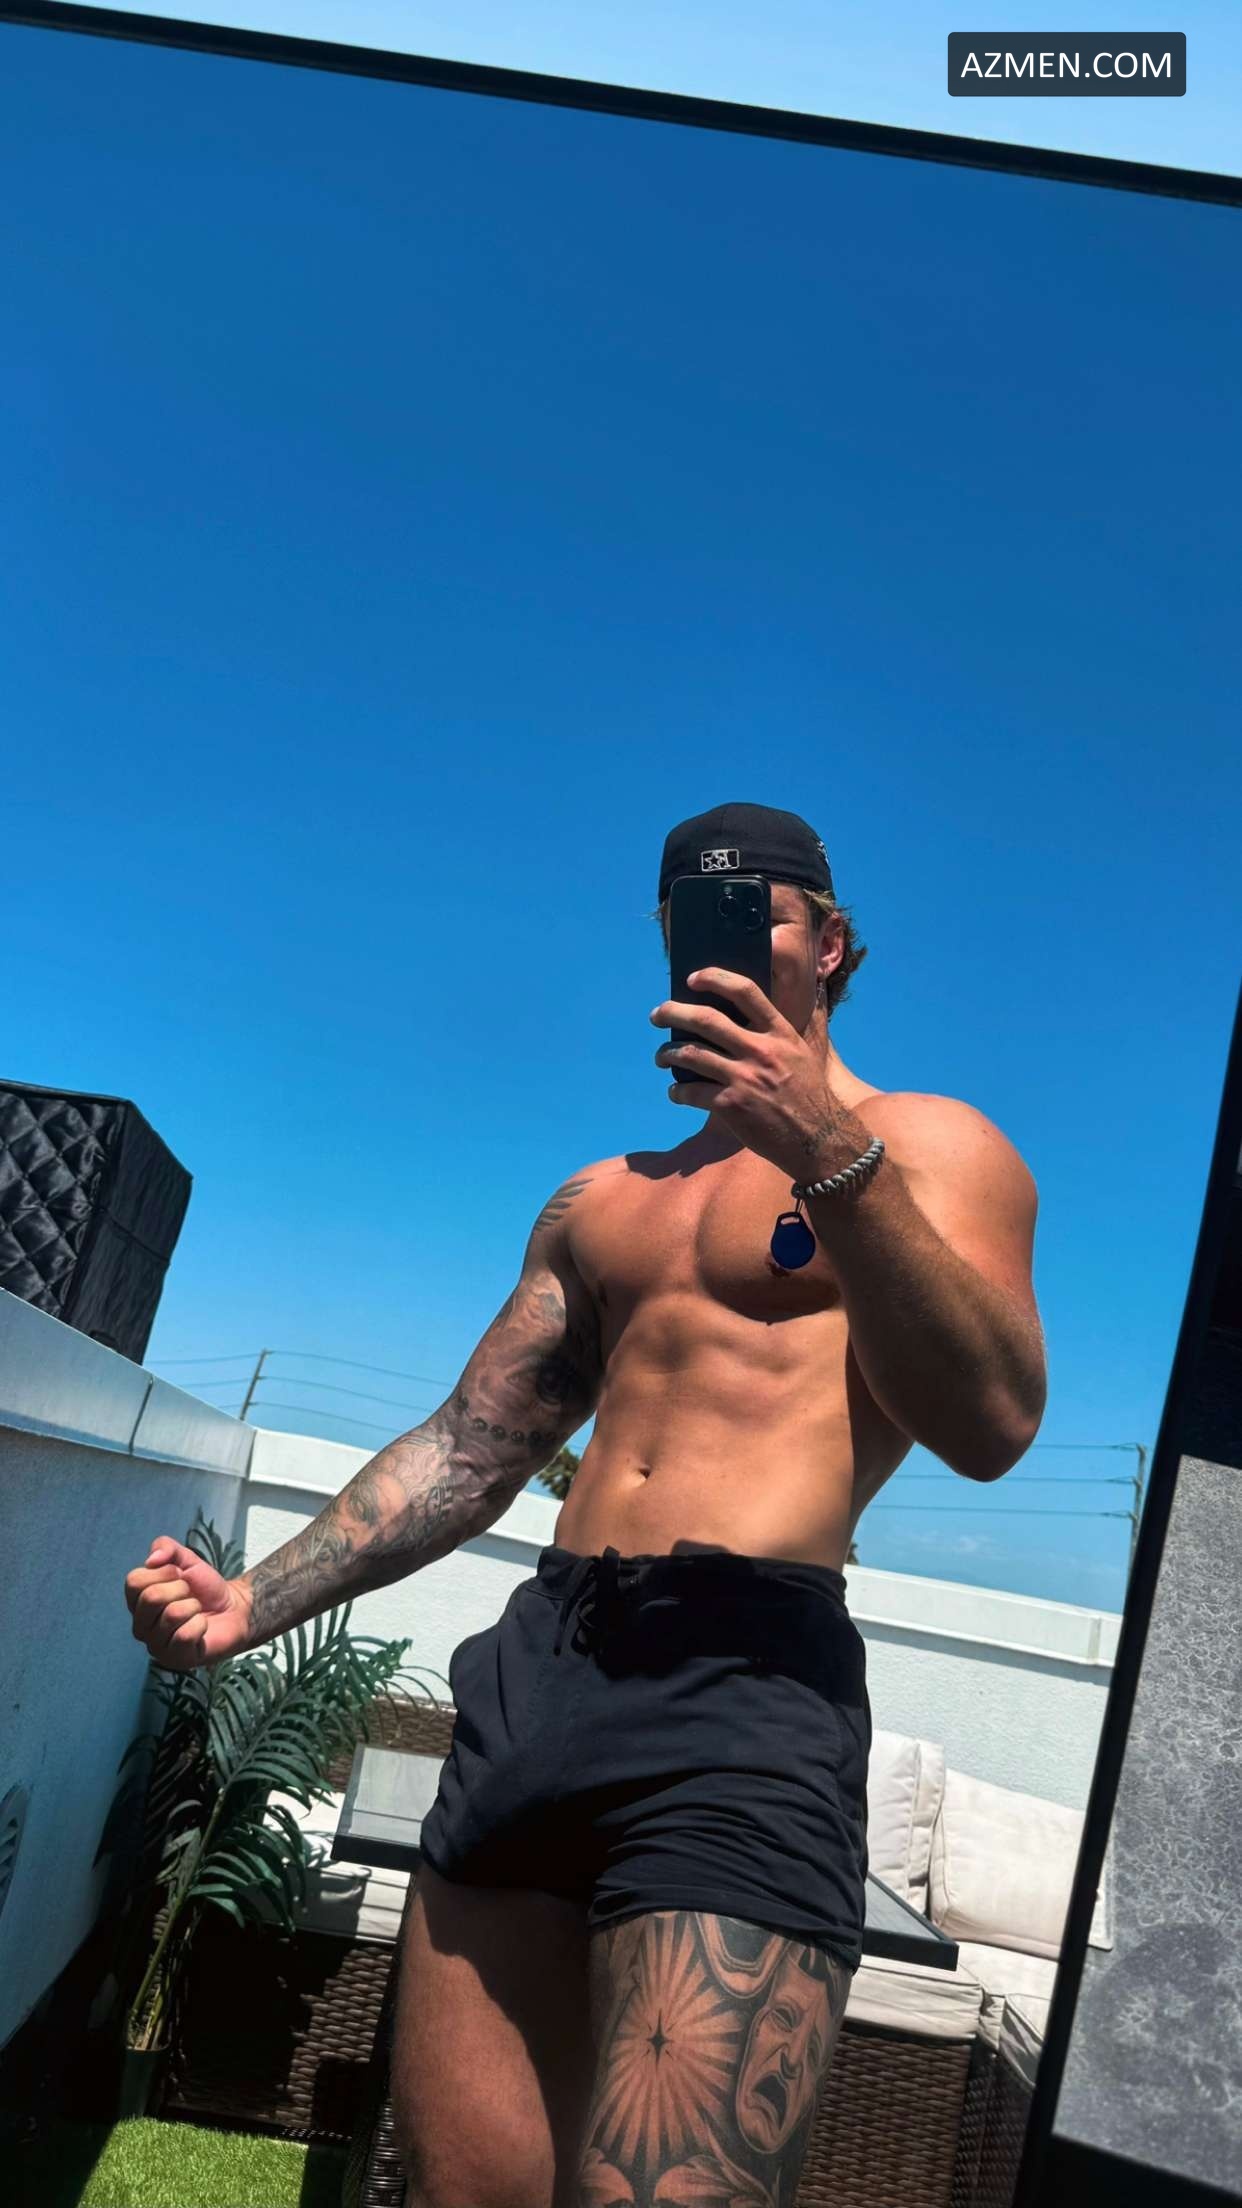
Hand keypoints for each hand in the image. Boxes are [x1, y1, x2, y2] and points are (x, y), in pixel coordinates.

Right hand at [124, 1537, 251, 1670]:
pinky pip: (186, 1635)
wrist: (234, 1608)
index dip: (163, 1572)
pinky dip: (201, 1625)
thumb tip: (152, 1559)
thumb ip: (166, 1548)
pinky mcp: (175, 1660)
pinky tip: (201, 1628)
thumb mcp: (186, 1559)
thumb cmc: (205, 1588)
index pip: (134, 1581)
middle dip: (180, 1589)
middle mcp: (140, 1626)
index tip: (178, 1576)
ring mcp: (156, 1646)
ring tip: (196, 1612)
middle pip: (151, 1597)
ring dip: (193, 1607)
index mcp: (137, 1602)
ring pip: (172, 1615)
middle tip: (189, 1595)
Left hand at [650, 968, 855, 1180]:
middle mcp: (760, 1050)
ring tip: (661, 1057)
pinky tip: (675, 1093)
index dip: (714, 979)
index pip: (745, 991)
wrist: (819, 1139)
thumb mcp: (800, 1053)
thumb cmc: (809, 1095)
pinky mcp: (731, 1105)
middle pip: (706, 1019)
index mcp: (779, 1032)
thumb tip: (748, 1013)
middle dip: (673, 1013)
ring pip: (691, 1054)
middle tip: (657, 1015)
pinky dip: (677, 1091)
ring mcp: (744, 1078)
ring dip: (667, 1053)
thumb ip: (775, 1033)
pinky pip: (691, 1092)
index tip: (692, 979)